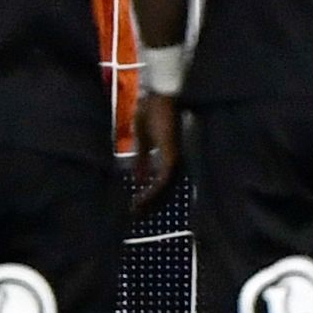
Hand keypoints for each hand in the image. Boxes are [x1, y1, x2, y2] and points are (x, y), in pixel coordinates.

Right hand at [130, 92, 179, 215]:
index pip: (163, 184)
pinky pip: (162, 181)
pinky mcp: (172, 157)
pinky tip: (139, 198)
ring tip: (136, 211)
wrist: (157, 96)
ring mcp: (176, 159)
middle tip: (136, 216)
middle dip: (150, 205)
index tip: (137, 207)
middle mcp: (177, 161)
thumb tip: (137, 179)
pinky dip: (151, 191)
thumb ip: (142, 161)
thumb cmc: (150, 112)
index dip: (151, 197)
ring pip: (165, 190)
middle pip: (167, 191)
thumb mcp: (142, 142)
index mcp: (170, 157)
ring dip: (150, 202)